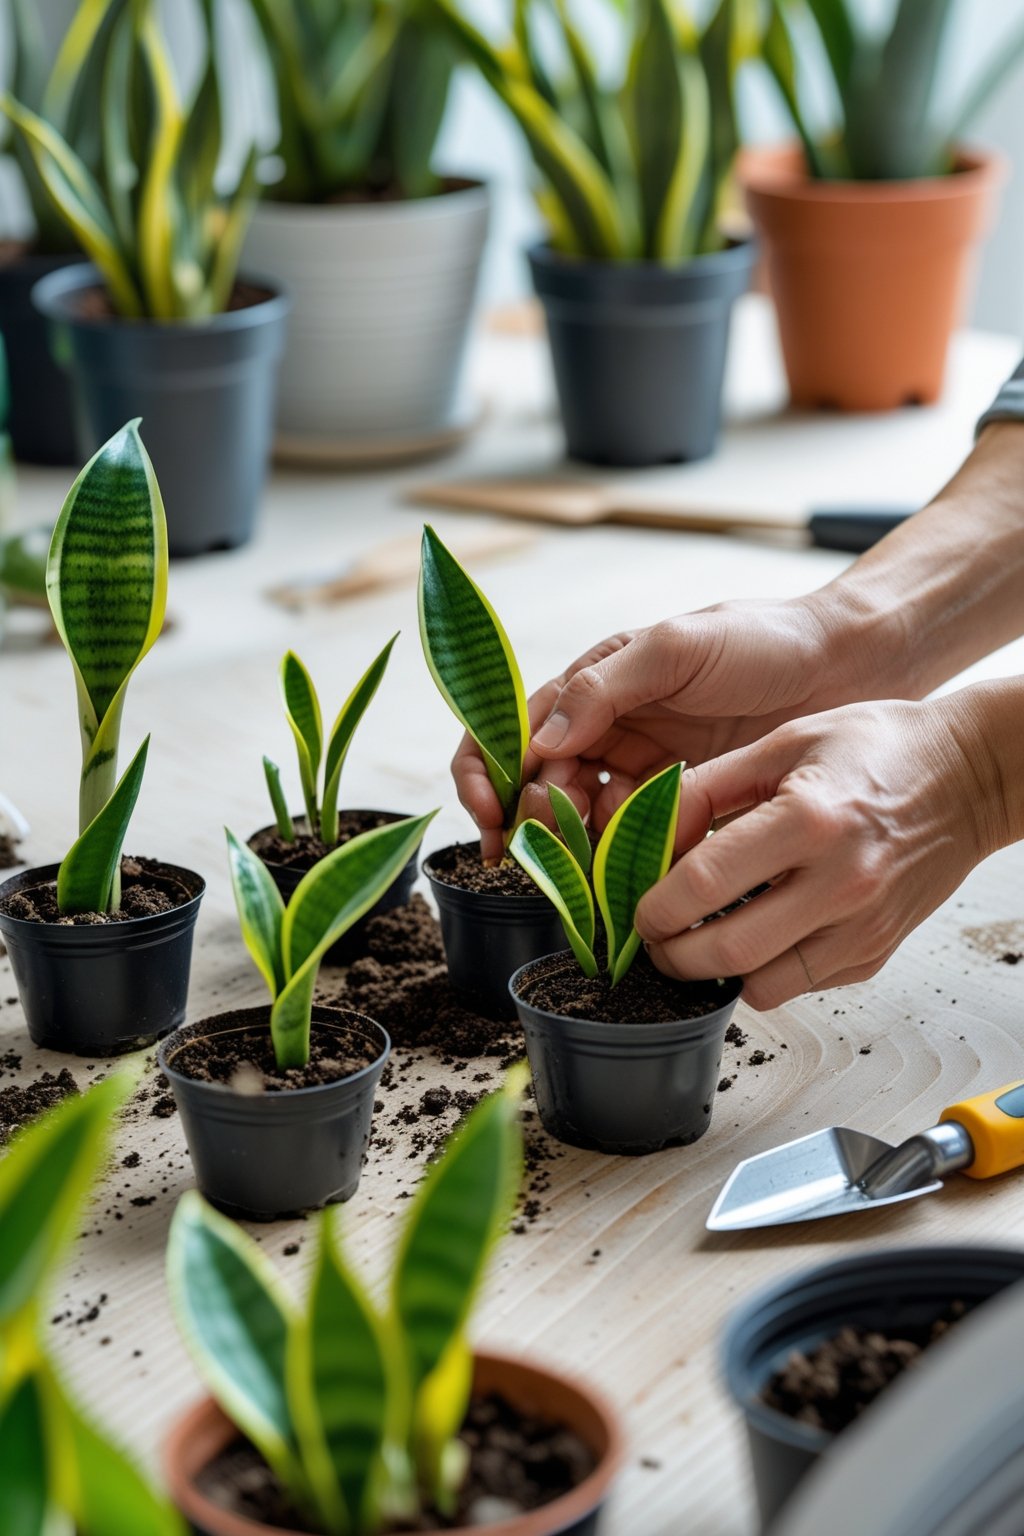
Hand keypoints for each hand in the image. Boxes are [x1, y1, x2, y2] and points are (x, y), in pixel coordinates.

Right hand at [453, 591, 883, 860]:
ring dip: (579, 845)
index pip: (506, 733)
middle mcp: (607, 734)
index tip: (491, 813)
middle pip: (535, 790)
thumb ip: (604, 688)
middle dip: (534, 819)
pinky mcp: (682, 812)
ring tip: (607, 847)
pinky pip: (636, 847)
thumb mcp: (677, 647)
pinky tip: (645, 861)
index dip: (485, 775)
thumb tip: (539, 742)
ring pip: (581, 827)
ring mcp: (643, 776)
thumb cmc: (764, 640)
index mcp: (591, 688)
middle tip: (562, 831)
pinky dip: (628, 861)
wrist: (849, 667)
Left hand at [634, 692, 1008, 1008]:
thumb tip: (649, 832)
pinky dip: (765, 971)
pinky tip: (756, 934)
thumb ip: (709, 788)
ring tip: (700, 940)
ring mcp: (862, 926)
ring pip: (762, 986)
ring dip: (716, 973)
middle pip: (726, 951)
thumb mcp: (784, 742)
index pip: (703, 884)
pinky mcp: (876, 952)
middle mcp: (839, 882)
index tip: (639, 908)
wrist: (969, 777)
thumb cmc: (879, 749)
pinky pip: (801, 985)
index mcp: (808, 820)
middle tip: (655, 939)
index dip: (654, 906)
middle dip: (671, 955)